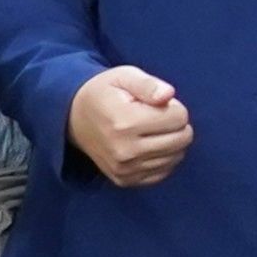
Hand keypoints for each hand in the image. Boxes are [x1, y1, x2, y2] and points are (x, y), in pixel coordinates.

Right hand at [67, 64, 195, 187]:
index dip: (174, 107)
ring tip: (151, 130)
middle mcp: (125, 150)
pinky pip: (164, 172)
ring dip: (172, 141)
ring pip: (176, 156)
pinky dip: (164, 158)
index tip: (156, 104)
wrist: (74, 118)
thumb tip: (168, 95)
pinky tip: (149, 145)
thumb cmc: (105, 93)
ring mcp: (124, 169)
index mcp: (125, 122)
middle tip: (156, 117)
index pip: (179, 117)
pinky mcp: (125, 180)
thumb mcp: (124, 76)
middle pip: (182, 139)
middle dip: (177, 125)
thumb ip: (148, 84)